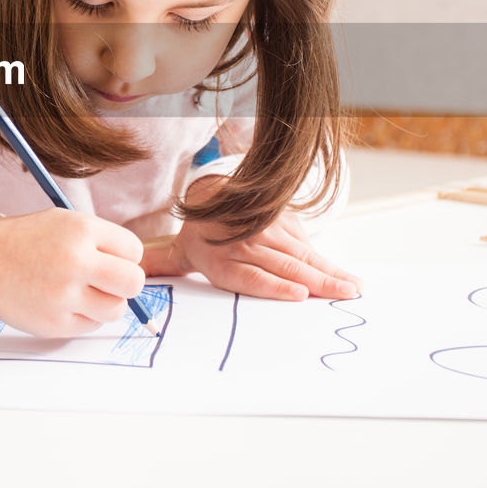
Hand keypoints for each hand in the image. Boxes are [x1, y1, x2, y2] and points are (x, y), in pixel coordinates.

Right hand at [0, 208, 145, 336]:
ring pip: (116, 310)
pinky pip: (91, 325)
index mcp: (81, 230)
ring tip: (84, 292)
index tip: (109, 258)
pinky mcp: (54, 323)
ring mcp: (64, 295)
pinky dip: (84, 316)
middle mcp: (75, 262)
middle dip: (126, 284)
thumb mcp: (66, 222)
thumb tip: (136, 274)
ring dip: (106, 303)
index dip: (125, 256)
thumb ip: (102, 243)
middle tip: (110, 282)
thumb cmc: (29, 240)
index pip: (134, 251)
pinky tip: (63, 302)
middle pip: (134, 283)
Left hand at [142, 176, 361, 300]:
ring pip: (302, 255)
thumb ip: (161, 267)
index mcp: (220, 257)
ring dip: (330, 274)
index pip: (251, 274)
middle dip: (315, 282)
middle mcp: (246, 243)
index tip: (298, 294)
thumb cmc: (200, 235)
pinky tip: (348, 279)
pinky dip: (330, 263)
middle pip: (285, 266)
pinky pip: (309, 246)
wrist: (214, 191)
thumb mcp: (179, 252)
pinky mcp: (285, 222)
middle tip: (342, 296)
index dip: (275, 284)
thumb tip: (134, 279)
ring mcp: (269, 231)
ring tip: (352, 290)